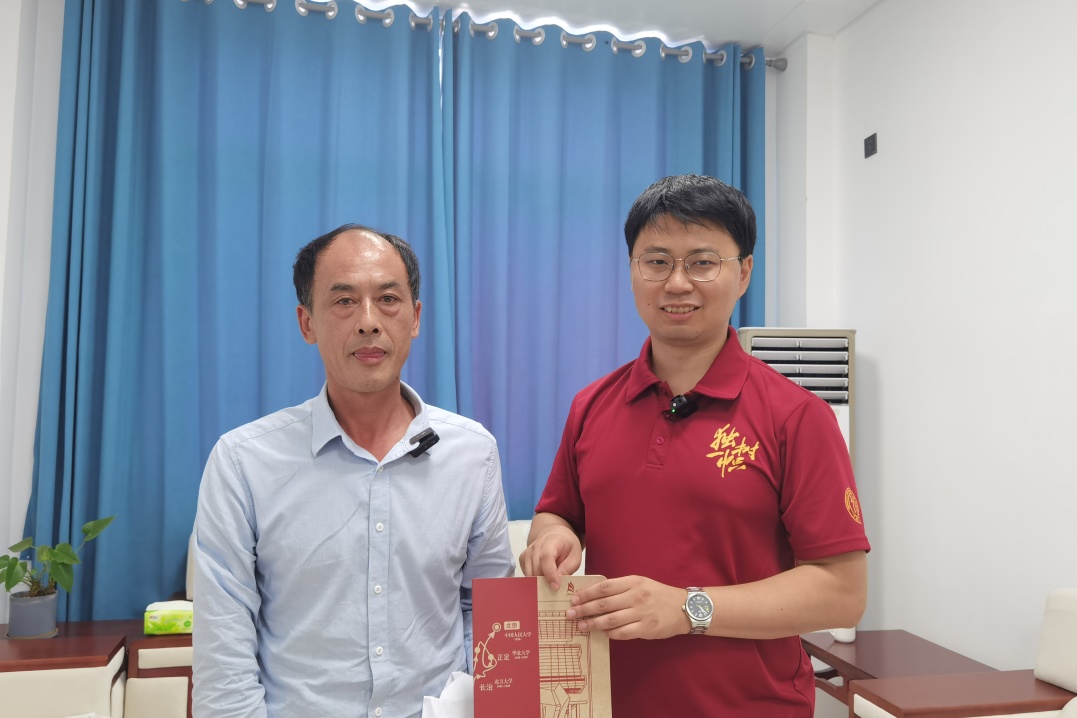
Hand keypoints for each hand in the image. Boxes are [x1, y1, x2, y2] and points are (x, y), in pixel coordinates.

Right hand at [518, 526, 581, 590]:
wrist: (555, 535)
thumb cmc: (567, 546)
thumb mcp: (575, 556)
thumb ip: (567, 569)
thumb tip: (556, 583)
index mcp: (552, 541)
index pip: (546, 558)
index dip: (550, 574)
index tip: (556, 587)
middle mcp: (536, 545)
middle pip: (536, 568)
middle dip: (545, 582)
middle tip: (555, 589)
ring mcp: (528, 552)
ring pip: (530, 574)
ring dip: (539, 583)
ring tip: (550, 583)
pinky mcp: (523, 558)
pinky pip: (526, 574)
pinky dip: (534, 580)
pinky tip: (543, 578)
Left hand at [565, 576, 689, 639]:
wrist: (684, 607)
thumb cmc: (658, 594)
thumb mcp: (640, 583)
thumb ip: (620, 588)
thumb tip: (594, 596)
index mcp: (632, 582)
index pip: (604, 587)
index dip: (586, 593)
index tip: (574, 599)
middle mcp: (635, 596)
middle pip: (603, 604)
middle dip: (584, 609)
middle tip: (570, 614)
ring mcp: (641, 613)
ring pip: (610, 619)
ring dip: (593, 623)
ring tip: (581, 626)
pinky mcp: (646, 628)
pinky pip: (622, 633)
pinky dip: (610, 634)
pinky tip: (602, 633)